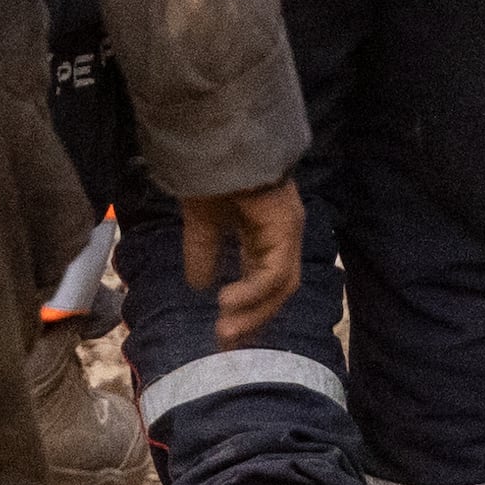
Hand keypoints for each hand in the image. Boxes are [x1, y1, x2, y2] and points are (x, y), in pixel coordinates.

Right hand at [184, 181, 310, 347]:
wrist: (216, 140)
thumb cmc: (211, 172)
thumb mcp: (203, 222)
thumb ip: (203, 252)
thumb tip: (198, 286)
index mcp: (265, 233)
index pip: (265, 280)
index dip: (248, 309)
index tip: (224, 336)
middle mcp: (282, 234)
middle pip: (278, 289)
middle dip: (253, 319)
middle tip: (225, 344)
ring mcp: (286, 230)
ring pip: (281, 285)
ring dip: (253, 312)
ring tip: (225, 330)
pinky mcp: (284, 226)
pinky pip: (274, 271)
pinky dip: (254, 291)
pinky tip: (227, 301)